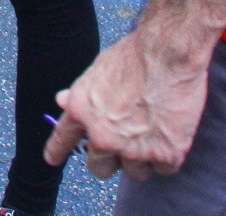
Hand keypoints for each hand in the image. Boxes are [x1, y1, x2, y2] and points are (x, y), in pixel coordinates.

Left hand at [46, 27, 210, 181]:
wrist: (167, 52)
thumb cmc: (134, 54)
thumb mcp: (97, 70)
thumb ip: (81, 93)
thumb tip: (61, 100)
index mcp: (81, 111)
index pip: (62, 139)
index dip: (57, 151)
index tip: (53, 159)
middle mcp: (102, 136)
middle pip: (99, 169)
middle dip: (111, 159)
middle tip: (126, 141)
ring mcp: (132, 149)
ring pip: (135, 172)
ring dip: (144, 157)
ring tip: (155, 128)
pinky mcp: (164, 154)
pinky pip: (164, 168)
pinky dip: (169, 154)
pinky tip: (173, 131)